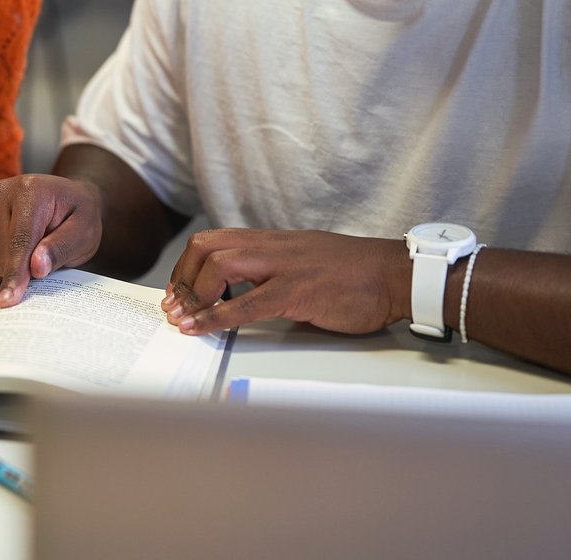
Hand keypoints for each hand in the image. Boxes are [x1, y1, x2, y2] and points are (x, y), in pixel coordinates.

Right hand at [0, 174, 103, 305]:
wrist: (63, 199)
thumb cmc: (75, 218)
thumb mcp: (83, 233)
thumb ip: (61, 249)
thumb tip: (36, 268)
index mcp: (31, 191)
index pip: (19, 241)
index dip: (15, 274)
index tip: (9, 300)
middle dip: (14, 272)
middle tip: (36, 266)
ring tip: (22, 259)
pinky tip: (2, 260)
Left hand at [163, 229, 407, 336]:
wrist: (394, 274)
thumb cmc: (354, 274)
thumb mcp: (303, 265)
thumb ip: (273, 275)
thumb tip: (246, 298)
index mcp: (270, 240)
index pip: (213, 240)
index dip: (187, 266)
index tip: (178, 291)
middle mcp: (271, 246)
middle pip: (206, 246)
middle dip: (182, 277)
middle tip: (176, 305)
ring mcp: (282, 266)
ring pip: (219, 266)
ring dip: (193, 295)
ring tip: (183, 318)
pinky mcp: (297, 291)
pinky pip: (246, 304)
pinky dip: (216, 318)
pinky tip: (200, 329)